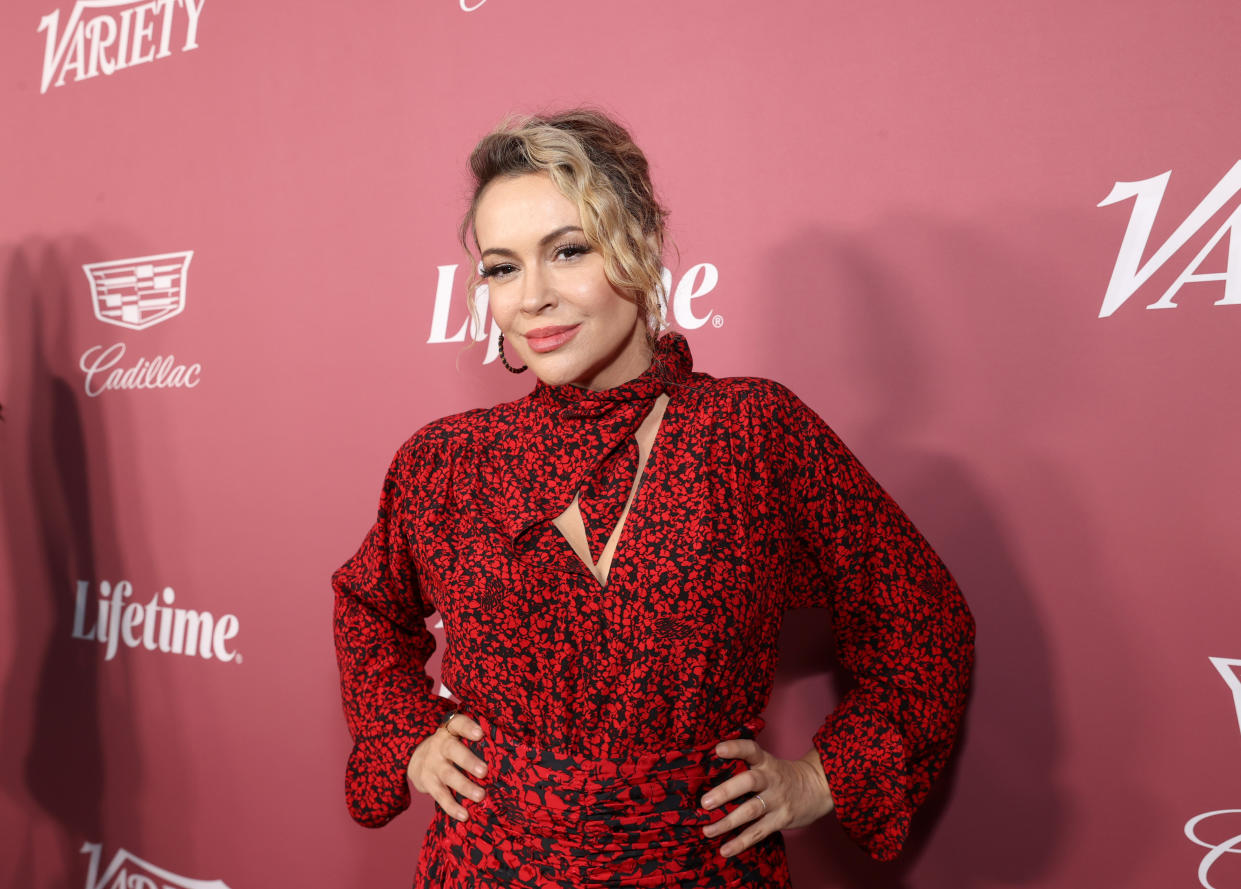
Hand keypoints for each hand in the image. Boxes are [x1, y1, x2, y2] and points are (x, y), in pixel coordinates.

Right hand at [407, 712, 487, 821]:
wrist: (415, 761)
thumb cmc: (450, 748)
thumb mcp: (457, 737)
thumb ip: (476, 739)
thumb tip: (514, 748)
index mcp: (450, 730)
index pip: (457, 723)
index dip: (468, 727)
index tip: (481, 733)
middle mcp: (440, 746)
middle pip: (452, 750)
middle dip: (468, 761)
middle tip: (484, 772)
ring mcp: (432, 765)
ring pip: (448, 775)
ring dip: (465, 786)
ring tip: (480, 795)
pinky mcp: (427, 783)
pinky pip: (440, 796)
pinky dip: (452, 807)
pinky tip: (464, 815)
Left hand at [700, 741, 834, 857]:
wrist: (818, 787)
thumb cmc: (783, 776)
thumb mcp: (769, 764)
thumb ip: (747, 767)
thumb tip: (709, 777)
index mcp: (766, 762)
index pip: (751, 750)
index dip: (735, 748)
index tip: (718, 750)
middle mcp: (771, 780)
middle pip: (749, 782)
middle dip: (726, 792)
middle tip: (705, 802)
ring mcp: (777, 801)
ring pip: (751, 811)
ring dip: (727, 822)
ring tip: (707, 831)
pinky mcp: (781, 820)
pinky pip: (759, 832)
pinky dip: (741, 842)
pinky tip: (725, 850)